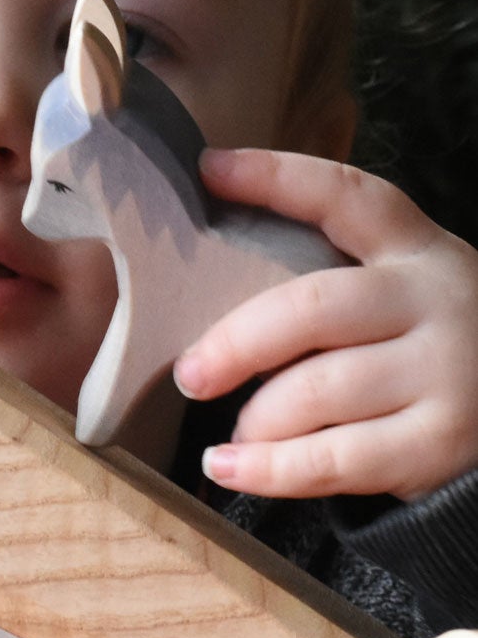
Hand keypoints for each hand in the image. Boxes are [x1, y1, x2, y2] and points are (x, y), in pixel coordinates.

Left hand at [171, 147, 477, 501]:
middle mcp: (434, 301)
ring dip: (257, 418)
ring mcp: (445, 372)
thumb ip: (333, 286)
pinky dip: (269, 469)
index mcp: (417, 249)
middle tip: (192, 374)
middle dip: (235, 343)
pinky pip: (333, 458)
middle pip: (311, 309)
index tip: (209, 168)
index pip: (345, 196)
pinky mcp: (440, 442)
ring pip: (316, 390)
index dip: (275, 178)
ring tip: (235, 434)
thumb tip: (207, 293)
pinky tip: (231, 466)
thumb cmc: (433, 352)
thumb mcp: (404, 297)